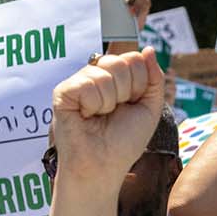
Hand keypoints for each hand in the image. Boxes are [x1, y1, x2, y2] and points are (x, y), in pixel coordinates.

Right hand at [51, 48, 166, 185]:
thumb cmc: (124, 142)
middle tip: (114, 113)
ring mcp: (78, 83)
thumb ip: (153, 78)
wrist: (103, 166)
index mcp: (115, 78)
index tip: (131, 105)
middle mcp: (95, 76)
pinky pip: (87, 83)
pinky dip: (94, 104)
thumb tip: (148, 49)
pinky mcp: (62, 92)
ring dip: (110, 102)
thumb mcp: (150, 108)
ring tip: (99, 116)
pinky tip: (86, 116)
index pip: (134, 58)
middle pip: (121, 62)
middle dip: (127, 92)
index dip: (140, 84)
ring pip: (105, 73)